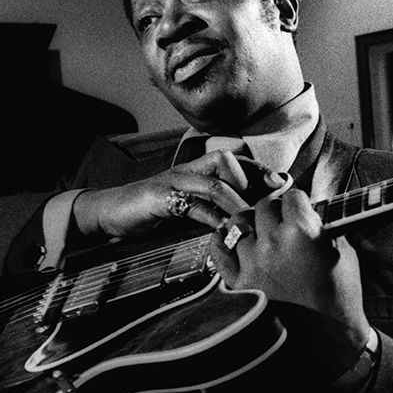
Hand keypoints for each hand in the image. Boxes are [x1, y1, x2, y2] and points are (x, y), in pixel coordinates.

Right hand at [73, 150, 284, 238]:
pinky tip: (224, 232)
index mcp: (196, 170)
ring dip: (237, 203)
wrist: (110, 213)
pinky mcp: (160, 197)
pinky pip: (192, 205)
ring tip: (252, 222)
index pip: (234, 160)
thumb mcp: (187, 209)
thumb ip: (213, 209)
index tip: (282, 185)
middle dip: (252, 179)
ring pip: (215, 183)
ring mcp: (173, 181)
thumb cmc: (152, 212)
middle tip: (270, 202)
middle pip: (226, 161)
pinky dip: (212, 219)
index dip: (259, 170)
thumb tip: (246, 221)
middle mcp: (188, 170)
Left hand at [210, 189, 372, 381]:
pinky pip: (219, 251)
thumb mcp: (344, 254)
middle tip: (282, 221)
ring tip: (261, 233)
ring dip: (251, 225)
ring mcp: (252, 263)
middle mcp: (274, 243)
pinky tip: (232, 241)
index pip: (292, 196)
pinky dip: (223, 241)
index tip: (300, 208)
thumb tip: (312, 213)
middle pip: (263, 206)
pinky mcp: (238, 283)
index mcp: (303, 232)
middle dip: (275, 210)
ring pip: (238, 223)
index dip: (298, 202)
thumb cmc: (340, 300)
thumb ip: (324, 228)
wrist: (328, 342)